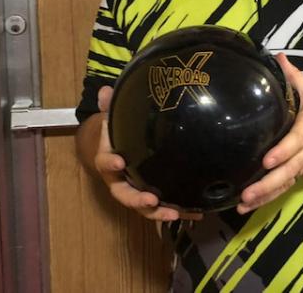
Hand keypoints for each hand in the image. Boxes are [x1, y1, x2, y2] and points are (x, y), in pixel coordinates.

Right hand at [94, 86, 201, 221]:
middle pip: (125, 195)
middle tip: (151, 200)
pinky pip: (165, 206)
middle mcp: (121, 181)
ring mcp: (137, 191)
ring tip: (175, 214)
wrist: (119, 150)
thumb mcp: (113, 118)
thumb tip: (107, 88)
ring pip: (145, 207)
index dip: (110, 162)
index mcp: (109, 161)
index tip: (120, 160)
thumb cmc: (117, 133)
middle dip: (138, 199)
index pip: (105, 162)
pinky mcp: (154, 196)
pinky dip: (181, 211)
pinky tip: (197, 212)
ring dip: (159, 212)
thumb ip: (111, 105)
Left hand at [237, 54, 302, 213]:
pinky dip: (270, 196)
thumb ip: (292, 76)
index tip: (267, 161)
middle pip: (289, 169)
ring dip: (266, 195)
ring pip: (287, 182)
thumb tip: (274, 57)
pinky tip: (250, 205)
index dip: (283, 151)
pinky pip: (287, 185)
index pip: (297, 140)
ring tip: (243, 203)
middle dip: (267, 183)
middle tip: (246, 194)